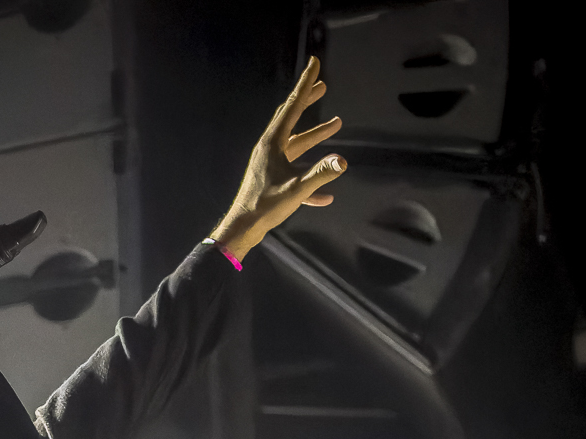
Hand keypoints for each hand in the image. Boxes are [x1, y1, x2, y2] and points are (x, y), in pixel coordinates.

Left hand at [210, 57, 344, 259]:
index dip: (306, 83)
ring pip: (295, 142)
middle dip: (308, 101)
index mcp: (273, 142)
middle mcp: (270, 147)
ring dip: (314, 134)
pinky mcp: (271, 179)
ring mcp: (270, 162)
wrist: (243, 228)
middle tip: (322, 86)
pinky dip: (310, 177)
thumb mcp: (297, 189)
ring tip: (335, 124)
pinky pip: (294, 172)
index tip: (315, 62)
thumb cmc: (265, 207)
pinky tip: (326, 194)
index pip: (294, 106)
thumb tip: (343, 161)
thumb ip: (320, 174)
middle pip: (291, 117)